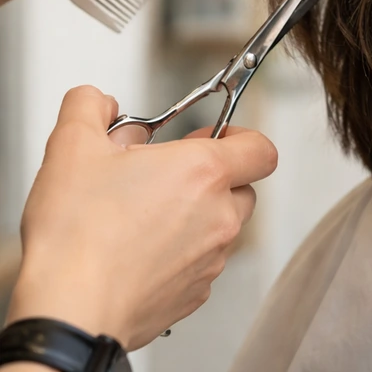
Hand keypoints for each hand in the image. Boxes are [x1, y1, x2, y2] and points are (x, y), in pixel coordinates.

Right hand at [5, 86, 277, 349]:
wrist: (69, 309)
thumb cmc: (77, 236)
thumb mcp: (72, 146)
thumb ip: (89, 108)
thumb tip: (98, 103)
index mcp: (204, 172)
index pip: (261, 147)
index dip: (242, 137)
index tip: (213, 138)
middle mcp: (219, 215)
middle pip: (242, 187)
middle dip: (212, 178)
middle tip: (168, 176)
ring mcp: (212, 258)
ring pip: (222, 227)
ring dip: (196, 217)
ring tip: (145, 216)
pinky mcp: (195, 294)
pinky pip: (202, 265)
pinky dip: (180, 255)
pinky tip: (138, 253)